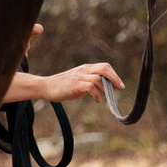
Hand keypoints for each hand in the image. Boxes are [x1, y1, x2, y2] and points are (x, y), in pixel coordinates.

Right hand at [5, 28, 121, 104]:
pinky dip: (97, 94)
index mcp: (86, 68)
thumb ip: (91, 84)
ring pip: (99, 77)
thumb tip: (105, 89)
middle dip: (115, 78)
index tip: (119, 85)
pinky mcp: (74, 84)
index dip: (114, 75)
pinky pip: (90, 86)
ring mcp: (79, 76)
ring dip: (106, 88)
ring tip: (106, 96)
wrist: (46, 87)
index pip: (104, 66)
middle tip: (120, 88)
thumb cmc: (63, 87)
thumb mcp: (79, 83)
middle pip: (104, 68)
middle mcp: (84, 70)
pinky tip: (97, 100)